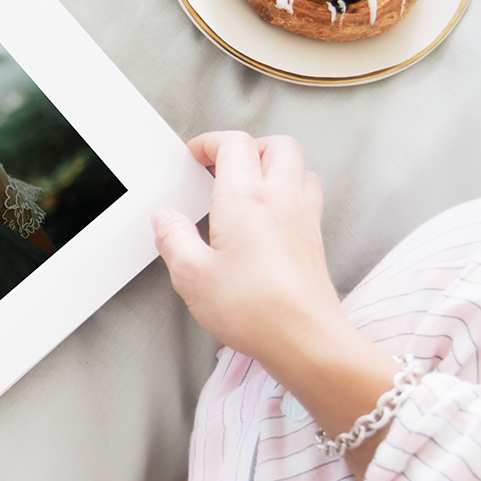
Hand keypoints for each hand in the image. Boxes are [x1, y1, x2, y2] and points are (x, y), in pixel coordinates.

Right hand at [155, 131, 397, 474]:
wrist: (303, 337)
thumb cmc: (251, 309)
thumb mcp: (191, 275)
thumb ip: (174, 238)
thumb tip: (165, 218)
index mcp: (244, 198)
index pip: (234, 145)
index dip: (210, 143)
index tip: (194, 155)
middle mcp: (280, 198)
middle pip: (275, 144)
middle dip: (246, 146)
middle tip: (221, 163)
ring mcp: (303, 216)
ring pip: (297, 165)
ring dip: (272, 163)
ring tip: (247, 183)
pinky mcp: (315, 237)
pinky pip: (307, 192)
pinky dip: (288, 188)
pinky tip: (270, 213)